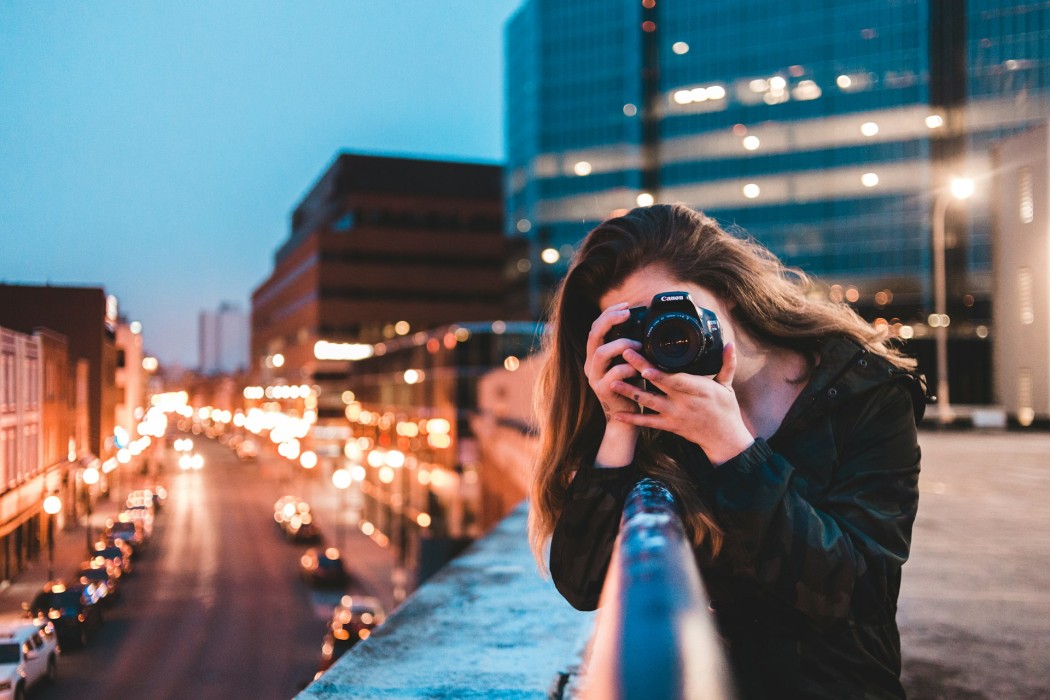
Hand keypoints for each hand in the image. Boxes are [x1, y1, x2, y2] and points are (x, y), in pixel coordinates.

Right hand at [583, 302, 643, 422]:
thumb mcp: (629, 363)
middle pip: (593, 335)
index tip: (626, 306)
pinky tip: (640, 369)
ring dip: (622, 345)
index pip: (595, 327)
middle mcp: (590, 364)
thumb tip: (644, 326)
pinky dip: (629, 368)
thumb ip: (630, 348)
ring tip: (638, 345)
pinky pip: (614, 374)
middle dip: (610, 320)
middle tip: (627, 313)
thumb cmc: (630, 388)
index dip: (609, 313)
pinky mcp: (602, 390)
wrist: (625, 418)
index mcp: (595, 355)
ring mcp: (594, 377)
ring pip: (601, 353)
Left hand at [609, 342, 754, 465]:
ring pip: (648, 402)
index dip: (660, 374)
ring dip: (630, 392)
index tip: (645, 364)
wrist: (723, 439)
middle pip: (658, 384)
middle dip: (639, 369)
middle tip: (624, 354)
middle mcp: (683, 402)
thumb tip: (730, 344)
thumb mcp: (727, 386)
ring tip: (612, 381)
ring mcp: (674, 415)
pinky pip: (647, 422)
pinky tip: (617, 414)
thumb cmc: (725, 410)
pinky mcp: (668, 425)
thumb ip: (727, 364)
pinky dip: (632, 418)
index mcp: (698, 390)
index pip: (676, 380)